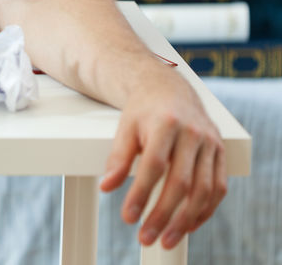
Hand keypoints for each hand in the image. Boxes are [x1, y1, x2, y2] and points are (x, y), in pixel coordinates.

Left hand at [99, 69, 226, 248]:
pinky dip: (204, 210)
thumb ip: (118, 157)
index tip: (128, 217)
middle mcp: (193, 133)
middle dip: (163, 214)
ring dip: (185, 219)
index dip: (141, 193)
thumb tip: (107, 187)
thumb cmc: (144, 111)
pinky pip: (218, 187)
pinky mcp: (220, 152)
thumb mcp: (125, 127)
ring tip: (166, 238)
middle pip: (181, 182)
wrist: (169, 89)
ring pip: (203, 189)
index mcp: (166, 124)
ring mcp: (210, 143)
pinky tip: (188, 225)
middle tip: (146, 236)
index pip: (154, 165)